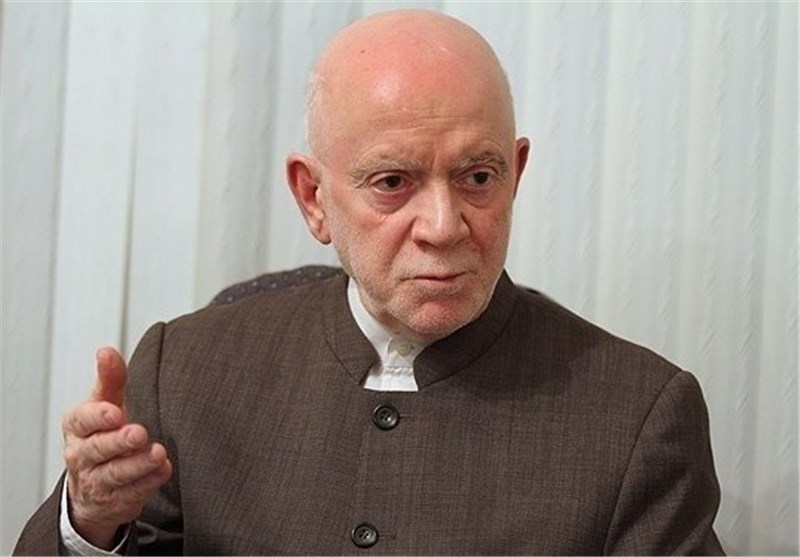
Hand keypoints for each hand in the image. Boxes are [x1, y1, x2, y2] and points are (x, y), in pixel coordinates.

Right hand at [62, 347, 172, 548]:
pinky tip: (163, 469)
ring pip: (115, 474)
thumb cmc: (101, 434)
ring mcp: (97, 481)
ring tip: (158, 453)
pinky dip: (148, 482)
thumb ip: (110, 379)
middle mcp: (82, 455)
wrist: (94, 485)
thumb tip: (106, 351)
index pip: (82, 420)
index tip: (115, 411)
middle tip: (139, 433)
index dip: (98, 416)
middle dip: (118, 441)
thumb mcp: (104, 404)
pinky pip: (131, 493)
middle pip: (97, 449)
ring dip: (138, 465)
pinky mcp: (115, 500)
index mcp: (77, 427)